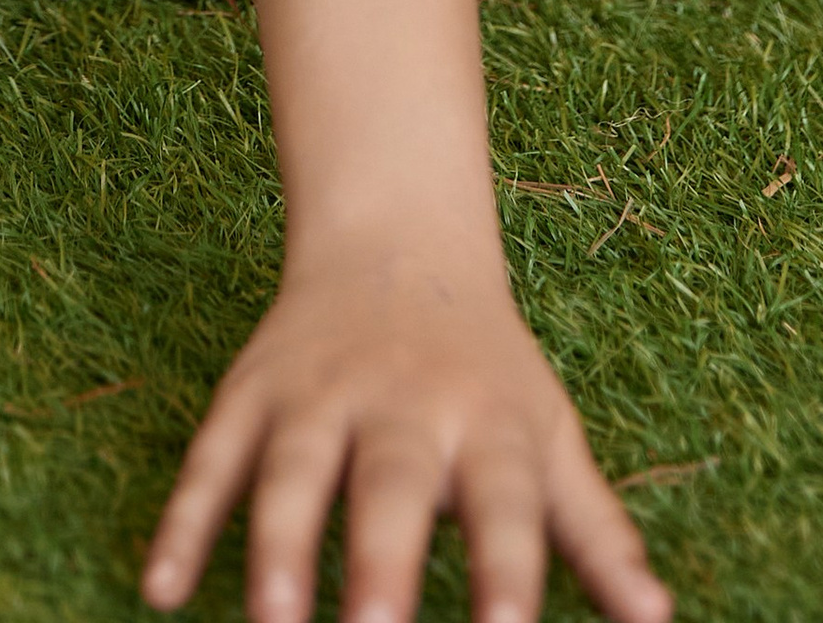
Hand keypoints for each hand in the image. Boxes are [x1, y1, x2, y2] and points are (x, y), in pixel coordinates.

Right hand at [140, 225, 668, 622]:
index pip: (507, 504)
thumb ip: (597, 532)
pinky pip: (211, 456)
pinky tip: (162, 586)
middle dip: (380, 562)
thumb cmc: (487, 370)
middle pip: (392, 484)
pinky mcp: (252, 391)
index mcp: (490, 424)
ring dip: (278, 545)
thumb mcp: (551, 437)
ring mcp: (319, 393)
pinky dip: (183, 519)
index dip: (508, 572)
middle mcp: (404, 404)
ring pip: (292, 469)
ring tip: (274, 620)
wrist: (395, 238)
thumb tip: (660, 619)